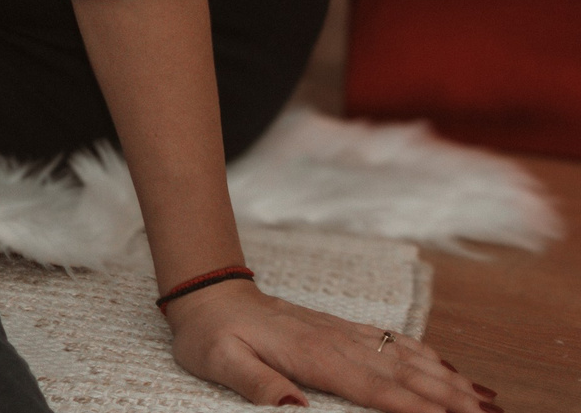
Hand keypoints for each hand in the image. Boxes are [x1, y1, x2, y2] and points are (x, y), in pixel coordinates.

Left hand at [166, 278, 494, 410]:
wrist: (208, 292)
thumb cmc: (211, 335)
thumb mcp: (220, 361)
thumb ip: (255, 384)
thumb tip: (292, 407)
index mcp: (313, 357)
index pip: (374, 388)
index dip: (414, 407)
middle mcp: (338, 342)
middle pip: (403, 376)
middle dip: (450, 398)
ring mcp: (343, 334)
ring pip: (406, 358)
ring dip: (448, 379)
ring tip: (487, 399)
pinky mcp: (342, 330)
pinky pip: (393, 343)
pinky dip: (426, 357)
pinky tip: (449, 370)